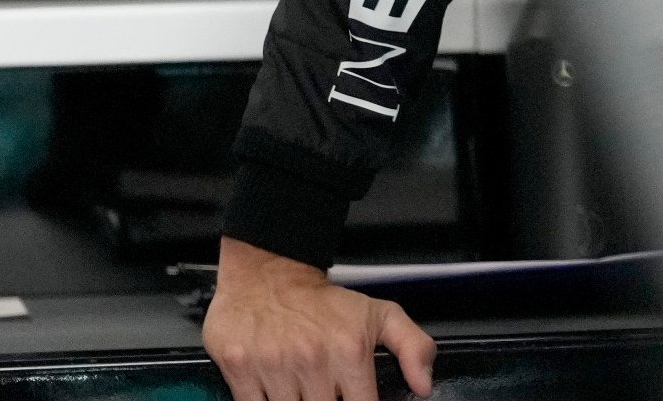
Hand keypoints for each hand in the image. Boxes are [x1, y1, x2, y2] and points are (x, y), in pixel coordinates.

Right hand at [201, 236, 434, 400]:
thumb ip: (413, 347)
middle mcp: (311, 359)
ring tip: (301, 385)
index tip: (352, 396)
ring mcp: (273, 365)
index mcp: (350, 349)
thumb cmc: (326, 303)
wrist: (269, 274)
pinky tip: (274, 388)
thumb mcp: (381, 315)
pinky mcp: (239, 369)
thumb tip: (423, 387)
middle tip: (323, 388)